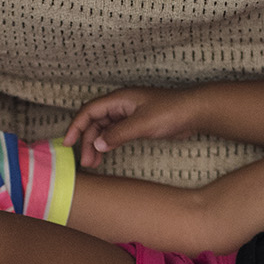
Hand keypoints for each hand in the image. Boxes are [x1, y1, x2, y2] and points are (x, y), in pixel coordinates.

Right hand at [62, 86, 200, 167]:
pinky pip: (115, 134)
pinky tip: (105, 157)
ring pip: (104, 130)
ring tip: (93, 165)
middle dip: (87, 142)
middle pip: (95, 123)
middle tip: (86, 162)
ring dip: (97, 146)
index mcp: (119, 99)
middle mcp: (121, 105)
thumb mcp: (142, 124)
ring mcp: (128, 115)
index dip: (76, 126)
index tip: (68, 143)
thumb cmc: (171, 111)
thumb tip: (98, 144)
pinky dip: (108, 145)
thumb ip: (118, 134)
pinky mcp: (136, 124)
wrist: (195, 112)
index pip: (89, 111)